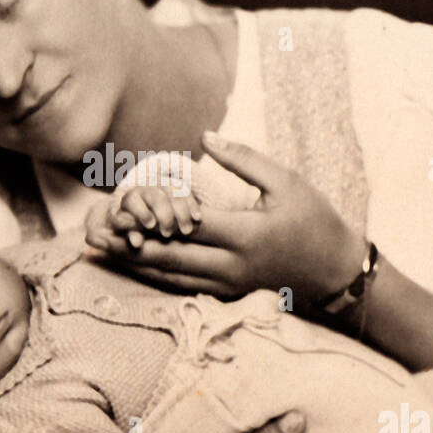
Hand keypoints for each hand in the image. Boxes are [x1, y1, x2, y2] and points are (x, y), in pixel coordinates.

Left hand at [86, 131, 366, 309]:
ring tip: (100, 252)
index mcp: (246, 235)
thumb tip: (204, 137)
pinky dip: (154, 276)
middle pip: (170, 257)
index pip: (189, 224)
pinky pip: (184, 287)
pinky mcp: (229, 294)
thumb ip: (244, 160)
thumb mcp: (286, 183)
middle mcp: (233, 266)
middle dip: (128, 246)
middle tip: (92, 234)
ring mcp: (229, 285)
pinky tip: (132, 266)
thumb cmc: (316, 221)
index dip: (153, 215)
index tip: (121, 205)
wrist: (339, 274)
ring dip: (133, 264)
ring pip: (172, 277)